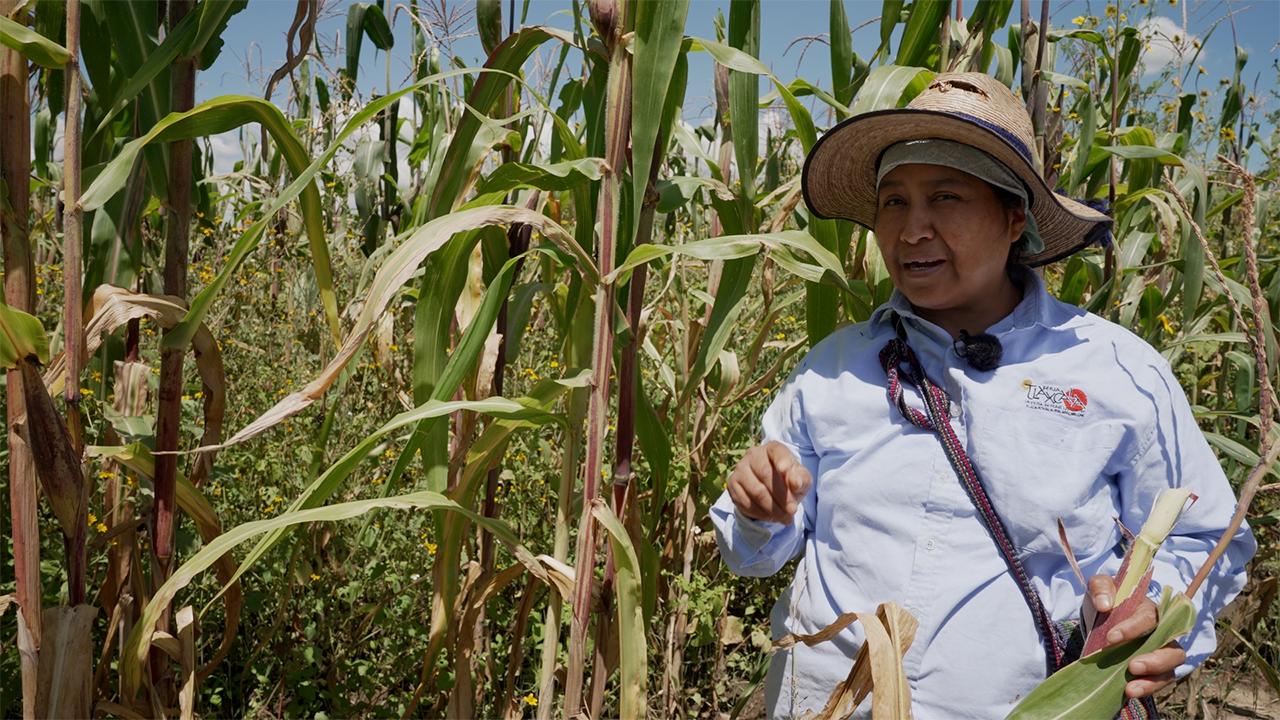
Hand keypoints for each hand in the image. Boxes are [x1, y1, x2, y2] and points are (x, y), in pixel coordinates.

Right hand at [726, 441, 812, 524]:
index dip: (781, 460)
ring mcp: (740, 468)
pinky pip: (745, 501)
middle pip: (765, 474)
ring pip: (755, 490)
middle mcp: (753, 454)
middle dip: (781, 496)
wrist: (770, 489)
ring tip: (784, 518)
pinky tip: (770, 517)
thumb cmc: (788, 480)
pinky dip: (760, 513)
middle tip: (792, 510)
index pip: (776, 451)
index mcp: (773, 449)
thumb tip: (795, 482)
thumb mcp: (802, 479)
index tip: (786, 470)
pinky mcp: (732, 483)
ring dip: (771, 508)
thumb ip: (802, 479)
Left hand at [1086, 574, 1186, 698]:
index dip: (1132, 629)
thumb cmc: (1106, 600)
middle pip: (1172, 649)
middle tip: (1132, 666)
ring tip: (1130, 688)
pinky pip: (1160, 681)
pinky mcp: (1154, 669)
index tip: (1111, 638)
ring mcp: (1161, 652)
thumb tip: (1104, 604)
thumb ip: (1101, 587)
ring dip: (1154, 679)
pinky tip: (1130, 692)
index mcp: (1149, 610)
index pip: (1148, 619)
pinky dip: (1148, 688)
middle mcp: (1162, 633)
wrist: (1100, 618)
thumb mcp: (1099, 587)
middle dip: (1155, 660)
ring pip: (1171, 668)